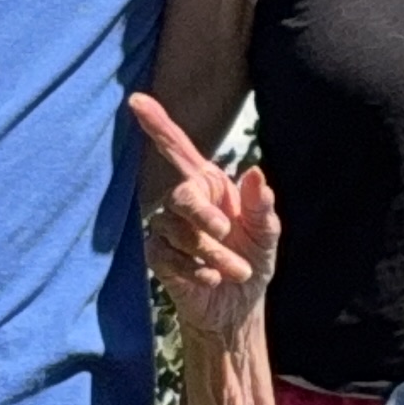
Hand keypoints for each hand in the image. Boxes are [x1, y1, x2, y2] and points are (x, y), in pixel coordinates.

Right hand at [129, 94, 280, 334]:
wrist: (238, 305)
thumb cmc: (253, 258)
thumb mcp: (267, 233)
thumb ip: (262, 205)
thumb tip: (255, 174)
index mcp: (209, 184)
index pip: (178, 149)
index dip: (157, 124)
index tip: (136, 99)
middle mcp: (184, 201)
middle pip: (180, 196)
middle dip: (204, 217)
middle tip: (228, 235)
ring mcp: (166, 228)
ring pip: (178, 233)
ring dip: (212, 254)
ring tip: (236, 272)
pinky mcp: (157, 257)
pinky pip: (167, 258)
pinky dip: (195, 271)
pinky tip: (212, 279)